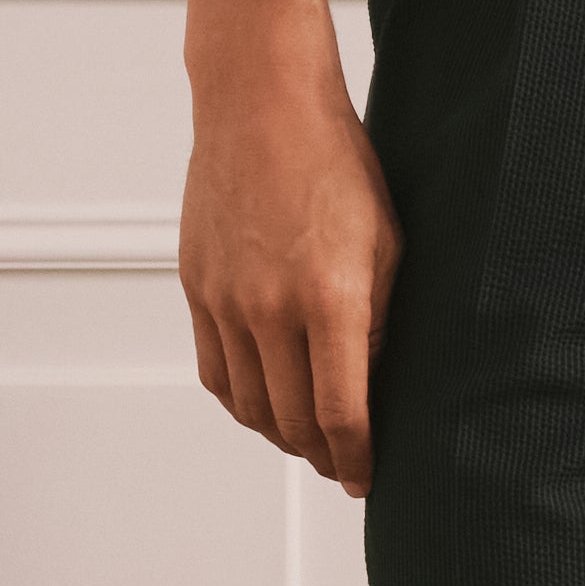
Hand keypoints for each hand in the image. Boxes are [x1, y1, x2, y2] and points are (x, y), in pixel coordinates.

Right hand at [181, 43, 403, 494]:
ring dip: (280, 435)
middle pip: (292, 421)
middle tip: (341, 464)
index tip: (365, 479)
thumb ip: (378, 322)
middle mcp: (272, 309)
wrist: (262, 106)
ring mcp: (227, 300)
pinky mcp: (198, 288)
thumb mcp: (387, 244)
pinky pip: (215, 371)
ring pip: (249, 405)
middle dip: (322, 454)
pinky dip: (241, 402)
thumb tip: (369, 384)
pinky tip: (263, 405)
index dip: (356, 458)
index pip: (342, 413)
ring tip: (307, 440)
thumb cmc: (337, 165)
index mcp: (331, 298)